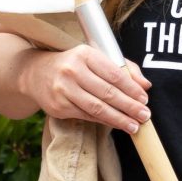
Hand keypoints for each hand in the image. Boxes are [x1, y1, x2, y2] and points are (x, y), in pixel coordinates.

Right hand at [24, 44, 149, 131]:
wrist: (36, 73)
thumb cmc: (73, 64)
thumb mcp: (96, 58)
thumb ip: (123, 68)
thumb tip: (145, 85)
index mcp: (85, 54)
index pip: (114, 73)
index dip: (132, 89)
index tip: (144, 99)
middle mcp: (73, 70)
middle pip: (107, 92)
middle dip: (129, 106)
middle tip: (145, 116)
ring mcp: (64, 89)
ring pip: (97, 108)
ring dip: (119, 119)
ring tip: (135, 126)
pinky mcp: (58, 106)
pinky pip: (86, 116)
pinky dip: (104, 122)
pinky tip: (117, 125)